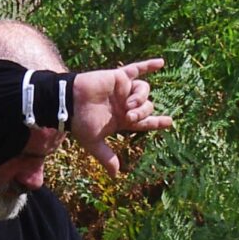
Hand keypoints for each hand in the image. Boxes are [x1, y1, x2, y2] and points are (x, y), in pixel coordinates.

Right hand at [68, 59, 174, 174]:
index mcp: (122, 119)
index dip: (157, 122)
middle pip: (147, 106)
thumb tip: (115, 176)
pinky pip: (137, 69)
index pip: (144, 122)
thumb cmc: (79, 122)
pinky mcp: (119, 77)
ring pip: (144, 91)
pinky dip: (149, 66)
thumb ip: (106, 157)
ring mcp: (123, 90)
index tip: (169, 122)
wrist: (69, 103)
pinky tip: (162, 63)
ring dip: (140, 98)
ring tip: (129, 103)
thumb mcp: (94, 142)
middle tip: (129, 115)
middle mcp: (125, 104)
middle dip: (142, 112)